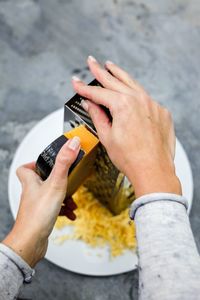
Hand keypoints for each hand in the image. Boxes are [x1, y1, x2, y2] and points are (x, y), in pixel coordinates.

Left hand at [3, 137, 79, 266]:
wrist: (31, 242)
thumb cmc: (38, 215)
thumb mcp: (55, 183)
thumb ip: (64, 162)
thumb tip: (72, 143)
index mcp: (31, 182)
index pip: (25, 168)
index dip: (34, 163)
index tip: (47, 161)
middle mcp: (32, 193)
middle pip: (41, 181)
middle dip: (57, 181)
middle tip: (67, 180)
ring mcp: (37, 205)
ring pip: (50, 196)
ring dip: (63, 197)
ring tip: (72, 200)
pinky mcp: (42, 217)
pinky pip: (55, 210)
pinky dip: (64, 210)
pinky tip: (70, 214)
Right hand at [72, 56, 181, 197]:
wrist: (154, 170)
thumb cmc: (131, 158)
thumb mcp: (107, 136)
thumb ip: (98, 116)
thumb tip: (90, 104)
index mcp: (123, 105)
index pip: (99, 92)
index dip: (85, 88)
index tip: (76, 83)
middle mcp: (140, 100)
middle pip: (115, 81)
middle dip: (101, 71)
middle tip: (91, 61)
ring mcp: (153, 105)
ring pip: (133, 84)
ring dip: (120, 75)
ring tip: (110, 66)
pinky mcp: (161, 112)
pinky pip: (146, 98)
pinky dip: (135, 92)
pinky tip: (130, 90)